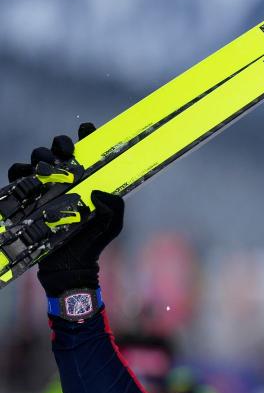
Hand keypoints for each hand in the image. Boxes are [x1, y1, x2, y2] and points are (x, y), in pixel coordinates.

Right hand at [8, 124, 125, 296]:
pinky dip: (21, 172)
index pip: (87, 151)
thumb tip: (100, 191)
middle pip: (58, 147)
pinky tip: (31, 177)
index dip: (86, 135)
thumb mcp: (112, 224)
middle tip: (68, 152)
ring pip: (38, 157)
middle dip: (61, 143)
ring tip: (51, 167)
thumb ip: (115, 207)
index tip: (88, 128)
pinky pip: (18, 176)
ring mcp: (46, 185)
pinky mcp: (29, 196)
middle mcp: (66, 178)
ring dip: (43, 156)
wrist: (70, 263)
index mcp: (88, 179)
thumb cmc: (93, 241)